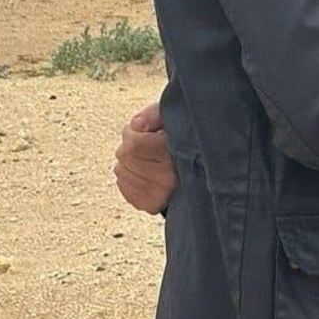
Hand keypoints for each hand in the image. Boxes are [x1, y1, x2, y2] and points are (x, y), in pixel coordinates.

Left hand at [114, 99, 176, 213]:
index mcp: (175, 155)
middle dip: (130, 145)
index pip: (133, 143)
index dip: (132, 132)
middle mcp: (168, 179)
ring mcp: (158, 195)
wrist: (198, 170)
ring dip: (128, 160)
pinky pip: (122, 185)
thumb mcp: (172, 116)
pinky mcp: (150, 205)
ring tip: (146, 156)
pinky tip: (143, 170)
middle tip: (146, 142)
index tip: (143, 129)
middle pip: (125, 156)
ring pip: (120, 170)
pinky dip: (128, 175)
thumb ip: (154, 113)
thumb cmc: (181, 137)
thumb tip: (135, 125)